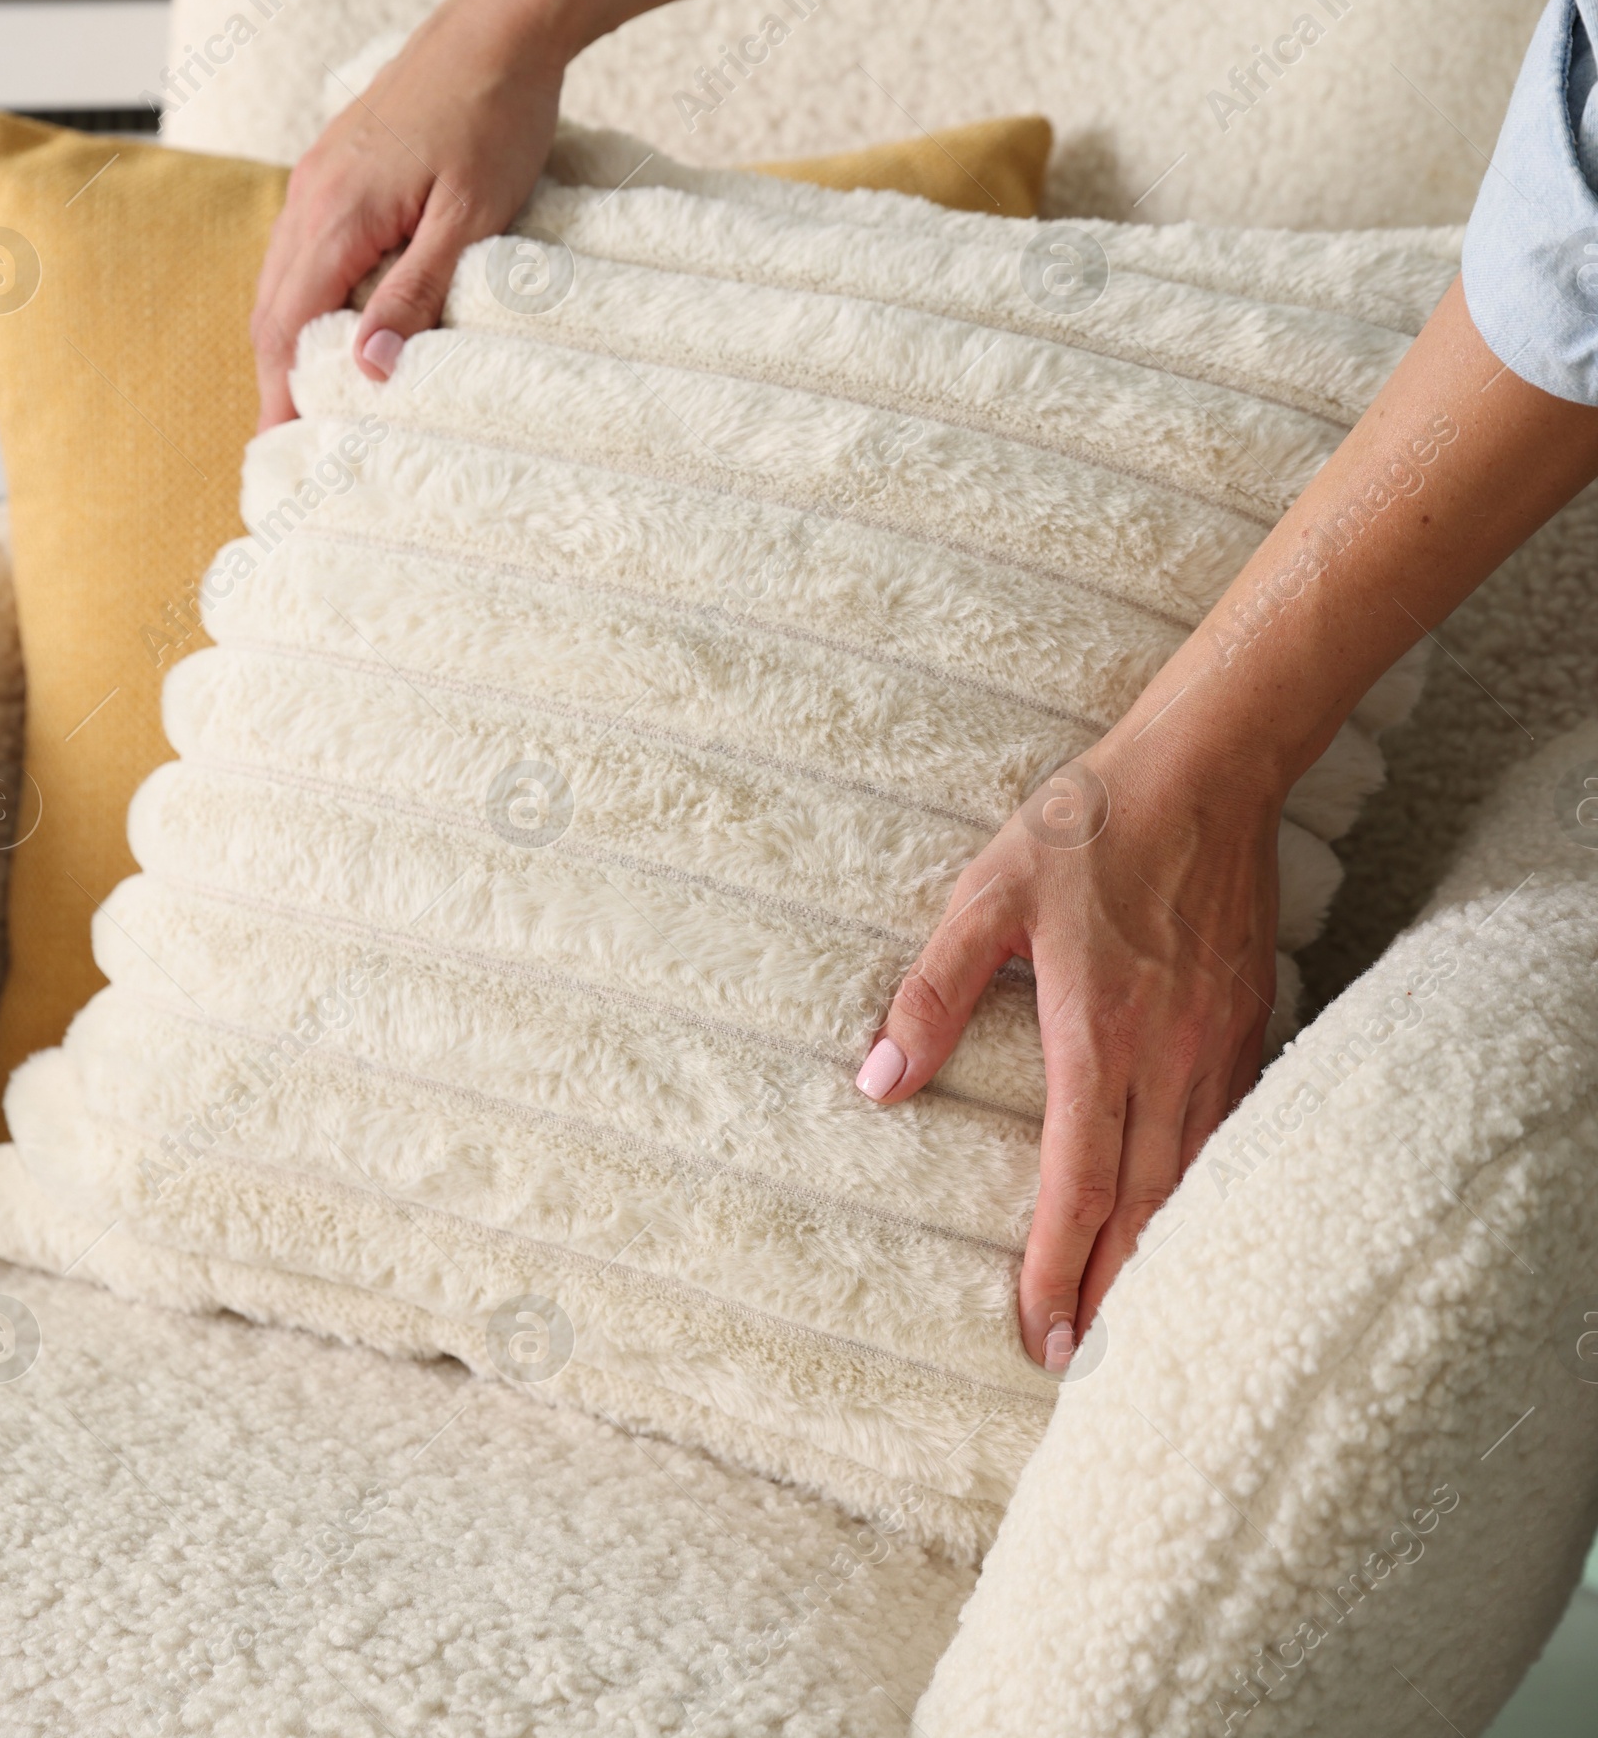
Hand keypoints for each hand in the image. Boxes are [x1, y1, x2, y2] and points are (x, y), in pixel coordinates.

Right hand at [250, 0, 566, 429]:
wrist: (504, 23)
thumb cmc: (498, 117)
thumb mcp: (471, 219)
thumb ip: (416, 294)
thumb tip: (366, 369)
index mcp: (337, 215)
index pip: (287, 329)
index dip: (281, 395)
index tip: (283, 452)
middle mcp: (312, 196)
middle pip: (273, 309)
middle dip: (278, 377)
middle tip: (292, 443)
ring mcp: (321, 175)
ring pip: (286, 276)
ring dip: (292, 337)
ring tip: (311, 396)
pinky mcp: (341, 162)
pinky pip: (306, 244)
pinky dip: (309, 294)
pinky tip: (338, 317)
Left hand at [855, 730, 1279, 1368]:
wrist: (1210, 767)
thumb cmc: (1090, 826)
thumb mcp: (990, 892)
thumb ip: (934, 990)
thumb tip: (877, 1081)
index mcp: (1098, 1030)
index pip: (1077, 1181)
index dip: (1054, 1267)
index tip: (1035, 1333)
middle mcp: (1169, 1054)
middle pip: (1143, 1207)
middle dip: (1108, 1293)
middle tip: (1077, 1363)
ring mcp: (1220, 1044)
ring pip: (1193, 1182)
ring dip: (1160, 1258)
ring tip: (1126, 1322)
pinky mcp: (1251, 1024)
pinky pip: (1229, 1135)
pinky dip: (1203, 1195)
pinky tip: (1184, 1225)